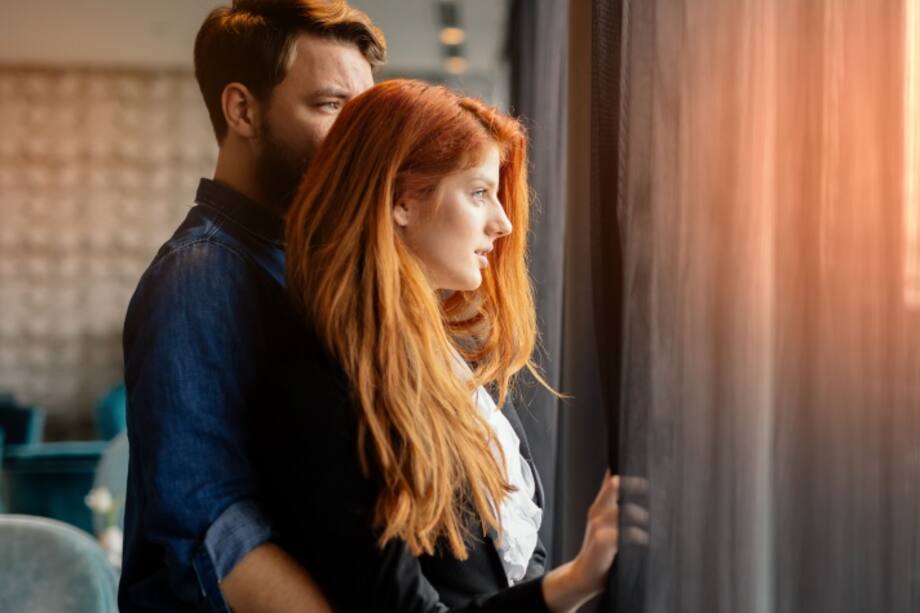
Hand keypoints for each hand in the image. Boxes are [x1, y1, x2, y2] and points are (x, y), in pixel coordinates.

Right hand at [542, 472, 649, 612]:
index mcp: (599, 507)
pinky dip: (639, 537)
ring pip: (625, 510)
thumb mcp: (607, 526)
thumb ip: (617, 510)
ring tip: (650, 528)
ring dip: (642, 517)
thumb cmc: (601, 551)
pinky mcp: (602, 541)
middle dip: (634, 484)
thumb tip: (632, 494)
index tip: (644, 479)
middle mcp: (597, 512)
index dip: (626, 475)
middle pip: (614, 485)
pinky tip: (644, 543)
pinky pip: (626, 533)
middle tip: (648, 489)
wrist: (583, 575)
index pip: (610, 480)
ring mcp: (598, 525)